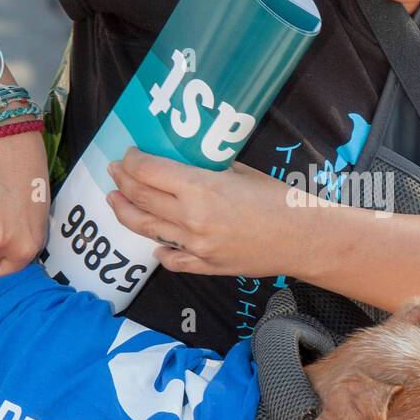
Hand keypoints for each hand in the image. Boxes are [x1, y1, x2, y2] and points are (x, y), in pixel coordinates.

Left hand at [105, 148, 306, 277]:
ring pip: (147, 228)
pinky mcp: (206, 266)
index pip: (148, 171)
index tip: (128, 153)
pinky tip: (155, 246)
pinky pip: (172, 259)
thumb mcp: (242, 171)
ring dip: (126, 212)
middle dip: (123, 181)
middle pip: (141, 197)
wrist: (305, 239)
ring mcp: (196, 246)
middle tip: (114, 171)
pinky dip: (160, 251)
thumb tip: (185, 162)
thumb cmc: (281, 199)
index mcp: (201, 188)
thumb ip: (209, 168)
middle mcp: (191, 218)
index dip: (132, 160)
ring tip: (115, 201)